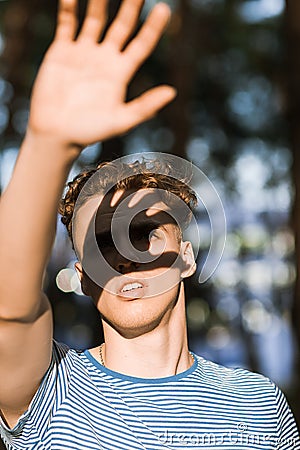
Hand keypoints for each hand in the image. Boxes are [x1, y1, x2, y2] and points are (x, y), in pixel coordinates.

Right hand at [28, 0, 175, 146]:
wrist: (56, 133)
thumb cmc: (89, 131)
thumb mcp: (121, 121)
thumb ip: (145, 106)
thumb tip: (172, 92)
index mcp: (121, 73)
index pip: (142, 44)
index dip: (153, 27)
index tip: (164, 8)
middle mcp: (105, 59)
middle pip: (122, 26)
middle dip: (131, 6)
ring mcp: (84, 53)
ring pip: (95, 19)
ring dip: (99, 1)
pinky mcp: (62, 52)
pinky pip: (67, 24)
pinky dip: (68, 8)